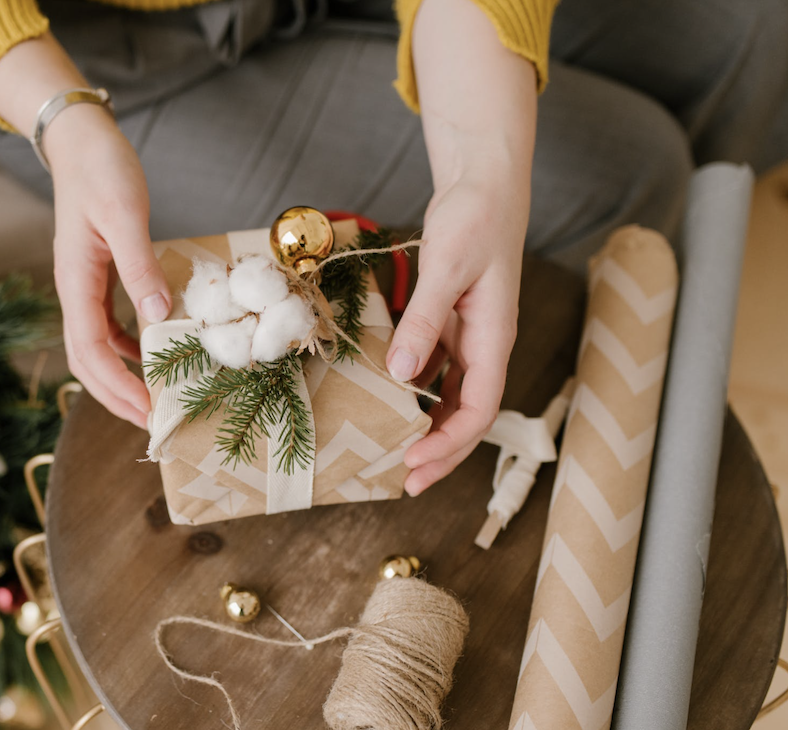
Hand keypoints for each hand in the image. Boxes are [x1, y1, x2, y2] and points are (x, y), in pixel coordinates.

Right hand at [44, 105, 171, 428]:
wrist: (80, 142)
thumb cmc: (101, 170)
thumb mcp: (125, 215)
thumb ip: (139, 266)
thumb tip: (157, 314)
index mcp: (75, 282)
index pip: (90, 351)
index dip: (116, 387)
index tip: (146, 411)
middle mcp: (74, 291)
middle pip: (86, 361)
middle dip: (115, 396)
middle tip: (151, 422)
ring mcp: (82, 286)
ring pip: (94, 348)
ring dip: (119, 377)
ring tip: (151, 399)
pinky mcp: (95, 277)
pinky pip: (106, 326)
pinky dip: (126, 348)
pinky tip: (150, 353)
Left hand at [392, 0, 536, 493]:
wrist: (484, 182)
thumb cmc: (474, 219)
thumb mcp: (446, 268)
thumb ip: (424, 321)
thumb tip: (401, 375)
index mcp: (492, 338)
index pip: (479, 410)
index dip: (449, 444)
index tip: (414, 465)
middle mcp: (483, 344)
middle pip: (466, 414)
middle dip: (439, 451)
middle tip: (403, 480)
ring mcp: (467, 334)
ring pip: (451, 395)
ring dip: (427, 425)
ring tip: (393, 449)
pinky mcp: (450, 320)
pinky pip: (435, 367)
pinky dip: (415, 388)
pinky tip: (389, 397)